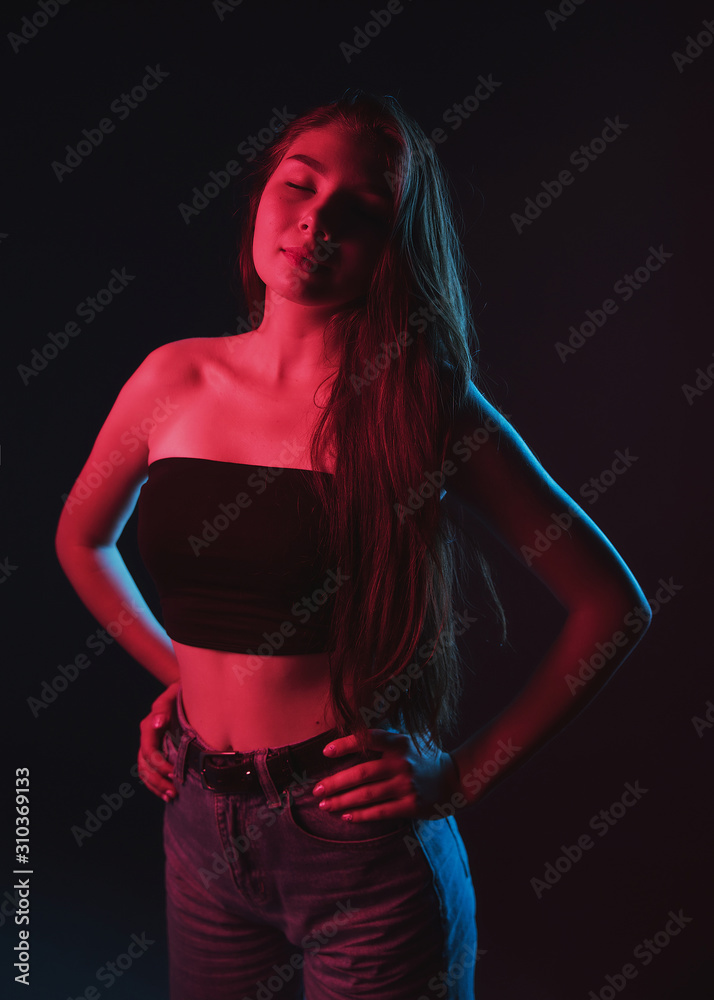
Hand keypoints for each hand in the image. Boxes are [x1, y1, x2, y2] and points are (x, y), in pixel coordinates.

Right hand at [137, 680, 179, 801]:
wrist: (184, 692)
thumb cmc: (181, 693)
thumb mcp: (172, 694)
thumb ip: (163, 707)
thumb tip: (158, 723)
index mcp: (149, 725)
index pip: (149, 750)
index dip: (159, 764)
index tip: (174, 774)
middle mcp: (147, 737)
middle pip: (145, 765)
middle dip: (158, 780)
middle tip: (174, 791)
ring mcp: (150, 745)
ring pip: (145, 771)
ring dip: (156, 786)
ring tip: (171, 796)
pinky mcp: (156, 751)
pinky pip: (150, 772)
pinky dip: (156, 784)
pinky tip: (167, 794)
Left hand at [311, 729, 459, 822]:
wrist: (454, 780)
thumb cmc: (422, 757)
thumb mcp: (408, 739)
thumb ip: (383, 737)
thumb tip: (351, 733)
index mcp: (399, 743)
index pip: (369, 739)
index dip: (346, 744)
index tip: (325, 751)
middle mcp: (402, 763)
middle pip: (361, 773)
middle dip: (335, 783)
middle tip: (316, 790)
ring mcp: (407, 785)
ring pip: (367, 795)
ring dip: (342, 801)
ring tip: (325, 805)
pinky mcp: (411, 805)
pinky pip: (380, 812)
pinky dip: (361, 815)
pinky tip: (345, 816)